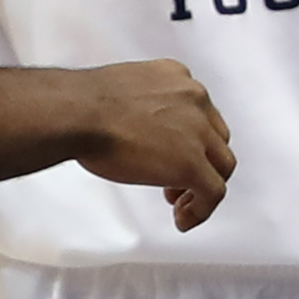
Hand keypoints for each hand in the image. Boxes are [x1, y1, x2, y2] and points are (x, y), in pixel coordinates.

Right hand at [76, 61, 234, 228]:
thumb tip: (129, 126)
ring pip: (222, 166)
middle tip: (175, 184)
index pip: (201, 113)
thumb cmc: (82, 105)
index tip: (172, 156)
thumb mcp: (119, 92)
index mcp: (177, 78)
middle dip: (201, 163)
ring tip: (180, 205)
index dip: (191, 141)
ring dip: (203, 188)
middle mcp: (194, 99)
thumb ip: (138, 105)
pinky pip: (213, 192)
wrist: (77, 113)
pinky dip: (201, 210)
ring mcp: (197, 132)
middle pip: (216, 139)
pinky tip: (183, 220)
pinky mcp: (192, 163)